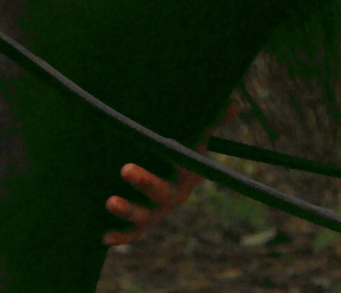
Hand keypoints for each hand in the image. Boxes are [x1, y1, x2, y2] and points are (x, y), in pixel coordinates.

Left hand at [102, 101, 239, 246]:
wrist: (166, 174)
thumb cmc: (180, 149)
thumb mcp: (194, 136)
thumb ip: (210, 121)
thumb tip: (236, 103)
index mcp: (189, 173)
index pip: (185, 167)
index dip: (177, 160)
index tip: (164, 147)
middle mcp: (175, 194)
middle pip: (163, 193)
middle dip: (145, 182)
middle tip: (125, 168)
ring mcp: (159, 211)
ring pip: (145, 217)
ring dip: (128, 211)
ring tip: (110, 202)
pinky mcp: (143, 224)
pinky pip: (133, 234)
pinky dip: (121, 238)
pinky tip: (105, 237)